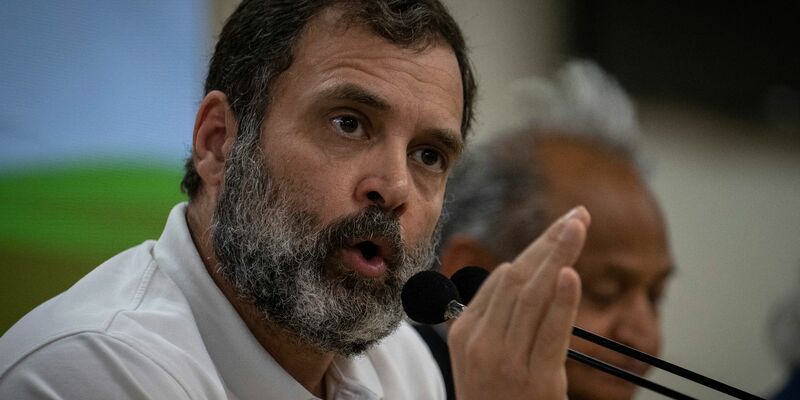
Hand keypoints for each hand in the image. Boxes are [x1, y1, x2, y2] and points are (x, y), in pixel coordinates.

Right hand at [447, 206, 589, 398]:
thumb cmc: (494, 398)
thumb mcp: (481, 357)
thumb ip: (497, 317)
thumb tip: (520, 272)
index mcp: (466, 330)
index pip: (503, 278)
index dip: (536, 249)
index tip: (561, 229)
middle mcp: (482, 340)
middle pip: (518, 277)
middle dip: (549, 242)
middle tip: (577, 215)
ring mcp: (506, 360)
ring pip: (532, 295)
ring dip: (557, 255)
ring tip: (578, 226)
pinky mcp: (535, 380)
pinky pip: (548, 333)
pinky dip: (561, 302)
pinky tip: (570, 275)